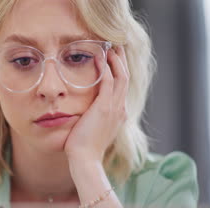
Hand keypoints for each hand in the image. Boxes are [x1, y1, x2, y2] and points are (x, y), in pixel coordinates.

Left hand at [64, 46, 129, 161]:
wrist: (85, 160)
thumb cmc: (83, 148)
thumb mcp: (92, 130)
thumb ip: (93, 118)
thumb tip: (85, 112)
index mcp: (119, 114)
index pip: (122, 87)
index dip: (119, 71)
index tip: (113, 59)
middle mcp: (120, 109)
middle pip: (125, 78)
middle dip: (121, 61)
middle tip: (116, 46)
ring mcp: (115, 108)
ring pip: (121, 77)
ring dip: (115, 60)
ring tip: (110, 46)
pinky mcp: (104, 108)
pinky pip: (108, 82)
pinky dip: (106, 68)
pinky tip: (99, 58)